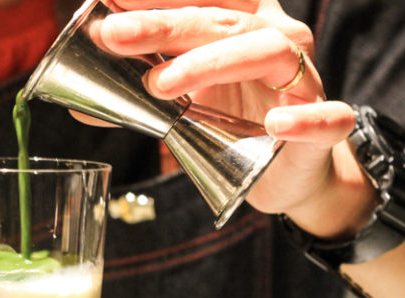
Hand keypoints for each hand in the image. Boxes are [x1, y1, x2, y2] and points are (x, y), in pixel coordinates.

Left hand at [95, 0, 376, 237]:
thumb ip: (137, 94)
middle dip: (163, 23)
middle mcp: (276, 39)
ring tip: (160, 84)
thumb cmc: (232, 121)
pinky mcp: (321, 128)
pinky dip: (303, 118)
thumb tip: (80, 100)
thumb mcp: (180, 102)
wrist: (285, 171)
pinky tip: (274, 123)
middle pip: (223, 20)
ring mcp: (302, 81)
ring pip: (270, 51)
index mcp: (241, 22)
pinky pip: (325, 118)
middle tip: (112, 35)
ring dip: (212, 62)